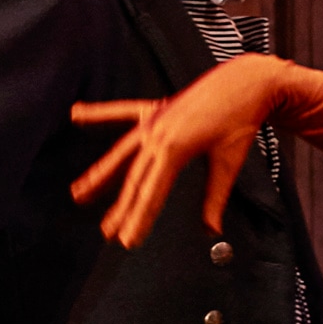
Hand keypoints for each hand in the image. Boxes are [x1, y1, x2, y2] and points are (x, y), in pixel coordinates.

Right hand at [68, 53, 291, 246]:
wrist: (246, 82)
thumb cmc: (240, 122)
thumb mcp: (228, 162)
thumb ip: (215, 197)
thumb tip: (211, 230)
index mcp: (174, 150)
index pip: (150, 193)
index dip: (138, 219)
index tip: (128, 241)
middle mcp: (157, 135)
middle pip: (133, 179)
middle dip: (120, 209)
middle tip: (107, 234)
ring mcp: (152, 121)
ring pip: (121, 154)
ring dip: (100, 175)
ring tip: (79, 193)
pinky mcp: (154, 110)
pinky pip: (120, 112)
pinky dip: (98, 113)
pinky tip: (76, 114)